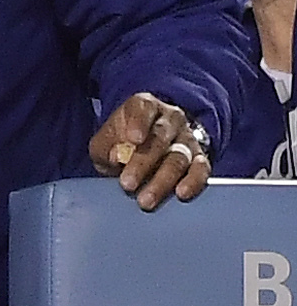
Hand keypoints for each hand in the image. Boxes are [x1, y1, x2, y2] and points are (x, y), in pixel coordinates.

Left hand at [89, 91, 209, 210]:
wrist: (144, 146)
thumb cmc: (120, 142)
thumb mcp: (105, 141)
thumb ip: (105, 147)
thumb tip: (116, 157)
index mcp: (144, 106)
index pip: (143, 108)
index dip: (139, 122)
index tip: (133, 139)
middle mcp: (170, 119)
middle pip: (159, 138)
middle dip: (142, 163)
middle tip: (127, 184)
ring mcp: (187, 138)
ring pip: (179, 157)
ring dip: (162, 180)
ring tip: (146, 199)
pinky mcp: (200, 158)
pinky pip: (201, 169)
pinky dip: (193, 182)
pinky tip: (181, 193)